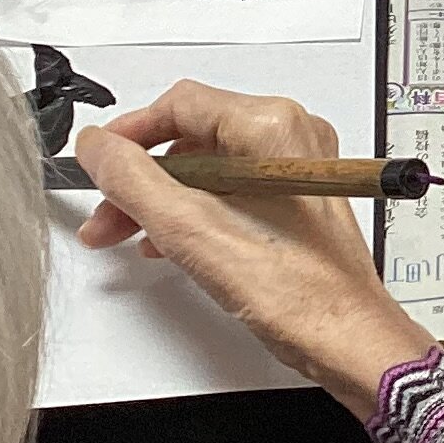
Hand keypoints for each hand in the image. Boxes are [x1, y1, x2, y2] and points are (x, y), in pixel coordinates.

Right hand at [73, 80, 433, 418]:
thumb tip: (98, 148)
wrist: (345, 338)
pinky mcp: (297, 198)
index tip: (98, 160)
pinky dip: (194, 210)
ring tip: (126, 232)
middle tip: (107, 212)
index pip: (180, 104)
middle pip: (192, 136)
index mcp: (271, 126)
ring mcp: (297, 168)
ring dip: (162, 198)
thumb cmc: (295, 290)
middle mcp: (290, 137)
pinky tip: (167, 241)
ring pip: (208, 166)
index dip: (129, 134)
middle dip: (141, 177)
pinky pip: (232, 188)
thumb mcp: (189, 229)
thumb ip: (132, 181)